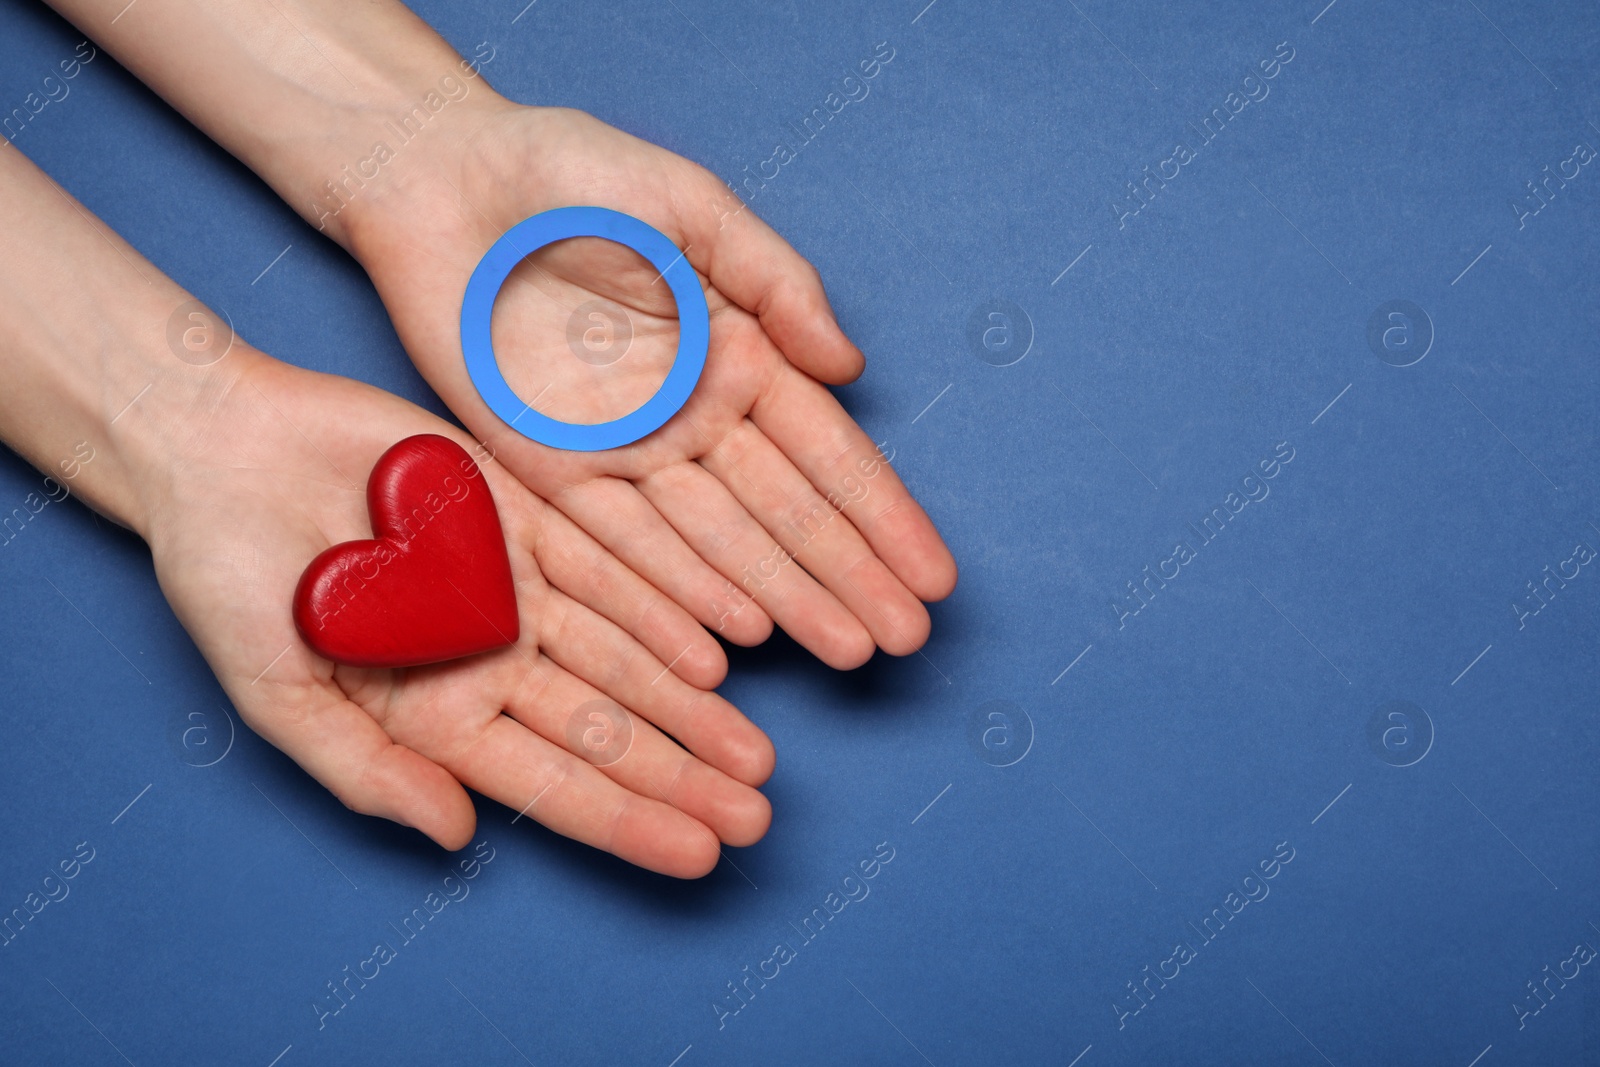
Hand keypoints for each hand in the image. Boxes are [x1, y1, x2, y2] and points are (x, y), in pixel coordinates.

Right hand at [148, 348, 772, 875]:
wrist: (219, 451)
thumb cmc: (228, 581)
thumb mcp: (278, 695)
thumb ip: (365, 769)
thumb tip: (457, 839)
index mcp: (435, 718)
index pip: (551, 785)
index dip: (627, 821)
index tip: (699, 855)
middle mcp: (491, 661)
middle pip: (607, 730)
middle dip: (684, 775)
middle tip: (758, 818)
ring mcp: (516, 589)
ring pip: (625, 657)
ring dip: (694, 705)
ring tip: (757, 755)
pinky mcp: (527, 516)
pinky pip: (610, 565)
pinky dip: (664, 605)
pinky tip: (720, 649)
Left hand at [345, 104, 957, 668]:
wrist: (444, 178)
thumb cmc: (572, 174)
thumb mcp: (695, 208)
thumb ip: (776, 282)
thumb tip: (850, 366)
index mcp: (739, 356)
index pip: (826, 453)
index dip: (882, 515)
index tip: (933, 575)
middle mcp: (692, 418)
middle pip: (786, 513)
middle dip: (849, 576)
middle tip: (906, 638)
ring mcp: (627, 453)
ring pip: (720, 543)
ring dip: (784, 599)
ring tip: (847, 650)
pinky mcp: (552, 470)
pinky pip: (623, 544)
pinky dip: (679, 592)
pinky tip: (738, 636)